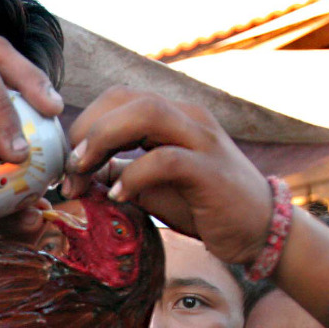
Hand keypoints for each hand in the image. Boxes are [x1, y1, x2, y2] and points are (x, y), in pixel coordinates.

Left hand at [62, 87, 271, 264]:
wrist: (261, 230)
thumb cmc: (204, 206)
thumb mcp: (152, 187)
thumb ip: (119, 173)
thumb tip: (79, 174)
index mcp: (172, 116)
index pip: (118, 98)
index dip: (85, 125)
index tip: (67, 165)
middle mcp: (188, 117)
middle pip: (125, 97)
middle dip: (87, 129)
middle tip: (69, 169)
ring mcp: (203, 139)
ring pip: (147, 113)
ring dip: (104, 139)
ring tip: (84, 172)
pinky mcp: (211, 170)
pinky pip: (166, 159)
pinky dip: (135, 176)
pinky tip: (118, 197)